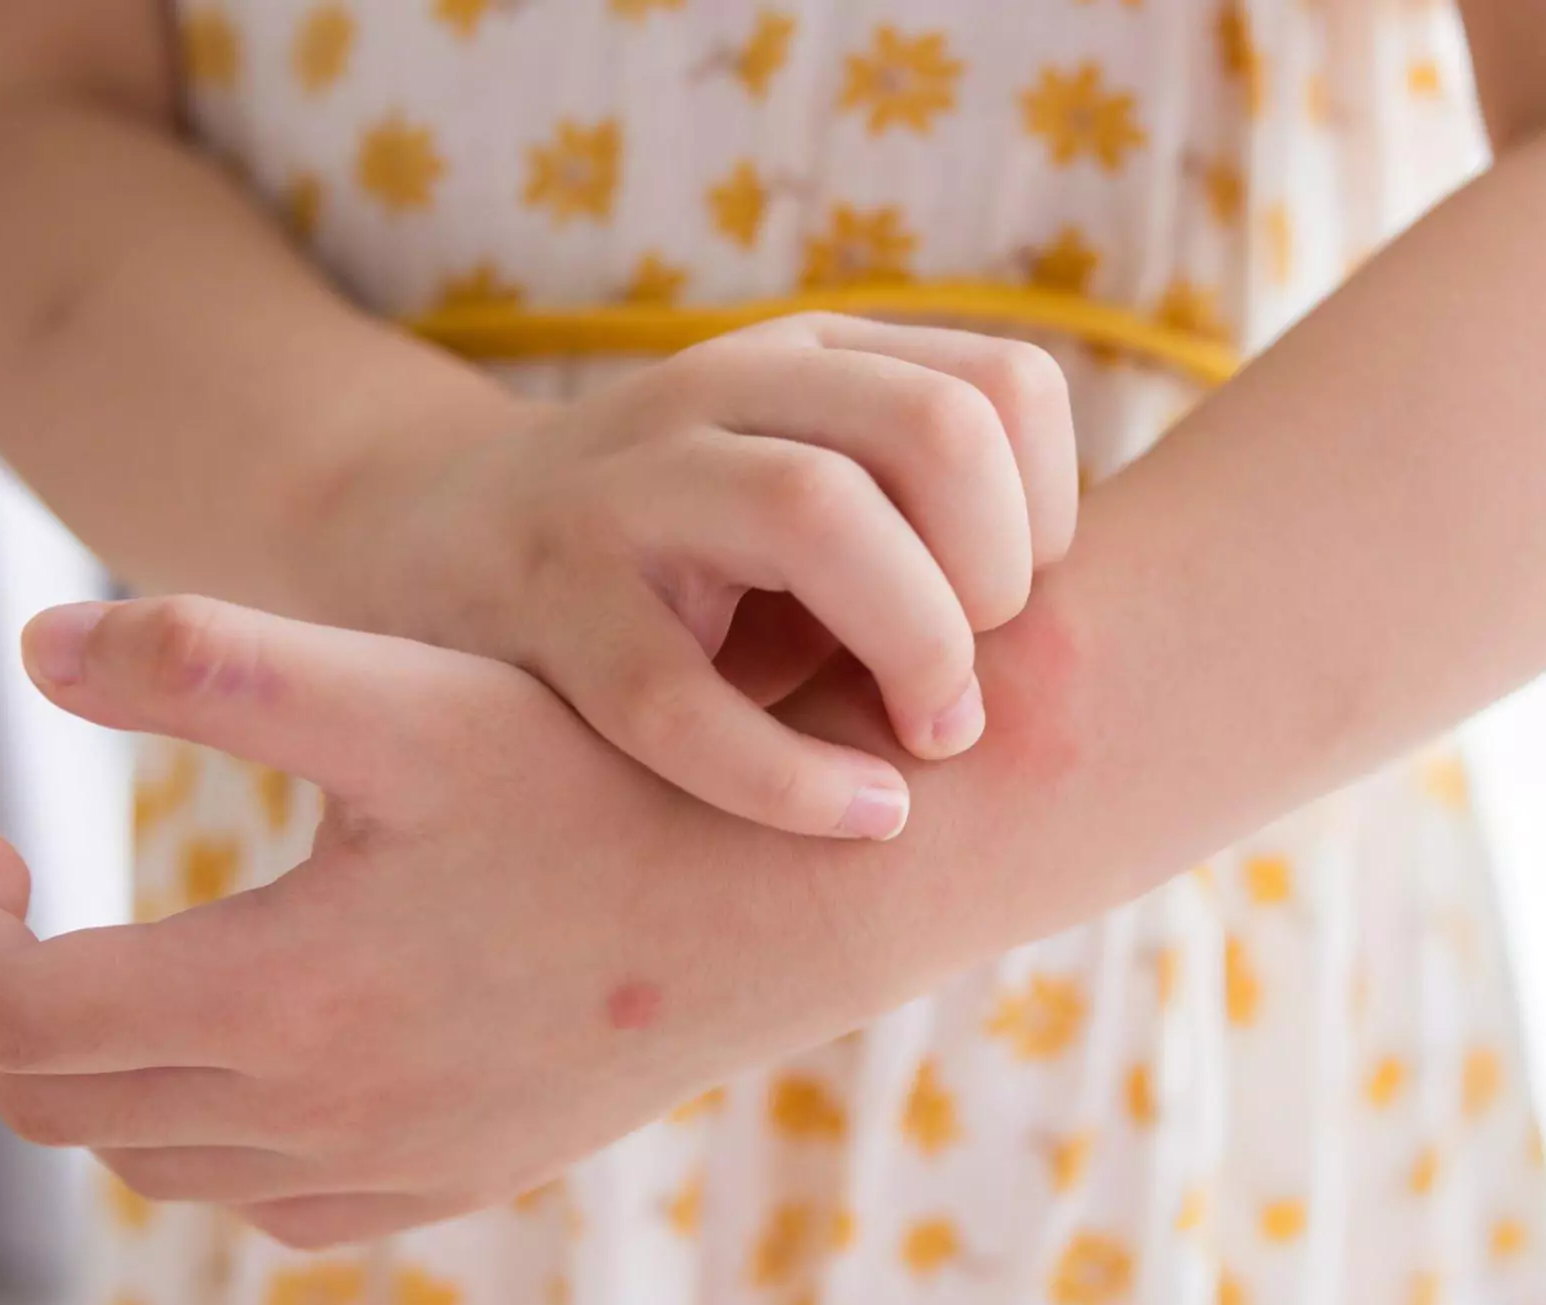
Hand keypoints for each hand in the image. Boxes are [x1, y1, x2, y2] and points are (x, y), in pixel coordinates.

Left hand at [0, 596, 899, 1247]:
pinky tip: (263, 1052)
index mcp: (285, 995)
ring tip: (139, 964)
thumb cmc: (605, 785)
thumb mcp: (412, 702)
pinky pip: (279, 1204)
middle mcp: (325, 1115)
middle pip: (71, 1104)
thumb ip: (217, 663)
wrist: (780, 901)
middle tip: (35, 910)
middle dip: (14, 1001)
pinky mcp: (460, 1180)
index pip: (21, 1014)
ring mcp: (396, 1167)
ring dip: (111, 1071)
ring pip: (167, 1161)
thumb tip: (35, 645)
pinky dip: (221, 1139)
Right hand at [330, 313, 1077, 840]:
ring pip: (815, 512)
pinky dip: (792, 778)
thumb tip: (1110, 633)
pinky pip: (681, 698)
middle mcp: (722, 390)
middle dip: (995, 576)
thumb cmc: (684, 555)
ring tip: (927, 738)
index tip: (1012, 602)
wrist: (435, 541)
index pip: (1007, 385)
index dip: (1051, 509)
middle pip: (935, 431)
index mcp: (811, 357)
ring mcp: (625, 489)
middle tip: (967, 684)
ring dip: (914, 644)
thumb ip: (930, 520)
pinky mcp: (549, 607)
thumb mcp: (808, 486)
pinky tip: (860, 814)